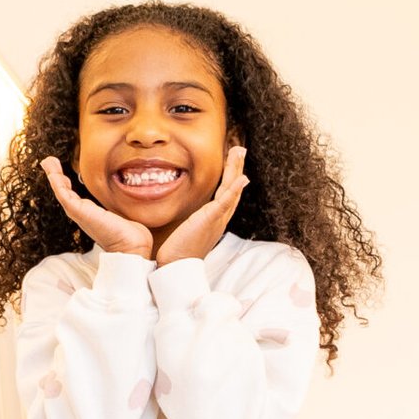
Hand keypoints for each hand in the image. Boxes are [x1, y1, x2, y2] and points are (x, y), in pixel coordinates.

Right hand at [40, 156, 153, 255]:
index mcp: (90, 214)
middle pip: (63, 192)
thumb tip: (128, 201)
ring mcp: (78, 213)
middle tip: (49, 162)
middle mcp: (81, 214)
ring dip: (53, 175)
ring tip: (47, 161)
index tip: (62, 172)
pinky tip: (52, 171)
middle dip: (56, 176)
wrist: (131, 247)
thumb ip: (120, 207)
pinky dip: (56, 181)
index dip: (66, 183)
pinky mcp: (78, 211)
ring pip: (60, 191)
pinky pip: (63, 193)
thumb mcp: (123, 214)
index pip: (73, 196)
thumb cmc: (131, 235)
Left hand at [153, 146, 248, 265]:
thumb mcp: (187, 230)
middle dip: (237, 168)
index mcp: (214, 220)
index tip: (233, 162)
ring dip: (236, 170)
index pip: (226, 195)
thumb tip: (188, 216)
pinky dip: (234, 190)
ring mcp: (217, 220)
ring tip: (240, 153)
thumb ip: (191, 220)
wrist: (177, 267)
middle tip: (240, 150)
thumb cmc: (178, 253)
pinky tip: (242, 178)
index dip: (232, 178)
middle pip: (233, 189)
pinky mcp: (211, 221)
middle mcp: (219, 219)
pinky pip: (225, 203)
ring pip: (231, 190)